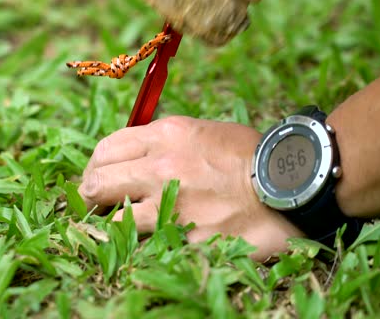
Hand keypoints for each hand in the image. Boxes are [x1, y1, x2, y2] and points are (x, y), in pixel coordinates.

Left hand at [78, 116, 302, 259]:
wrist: (292, 181)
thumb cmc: (250, 155)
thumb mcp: (203, 131)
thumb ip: (164, 141)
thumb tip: (135, 155)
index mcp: (165, 135)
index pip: (106, 149)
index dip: (93, 167)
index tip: (96, 178)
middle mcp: (161, 167)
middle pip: (97, 182)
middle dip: (88, 196)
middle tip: (91, 206)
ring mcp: (173, 205)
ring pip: (114, 220)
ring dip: (109, 226)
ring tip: (112, 229)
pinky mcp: (186, 236)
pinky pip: (148, 245)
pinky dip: (140, 247)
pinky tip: (142, 245)